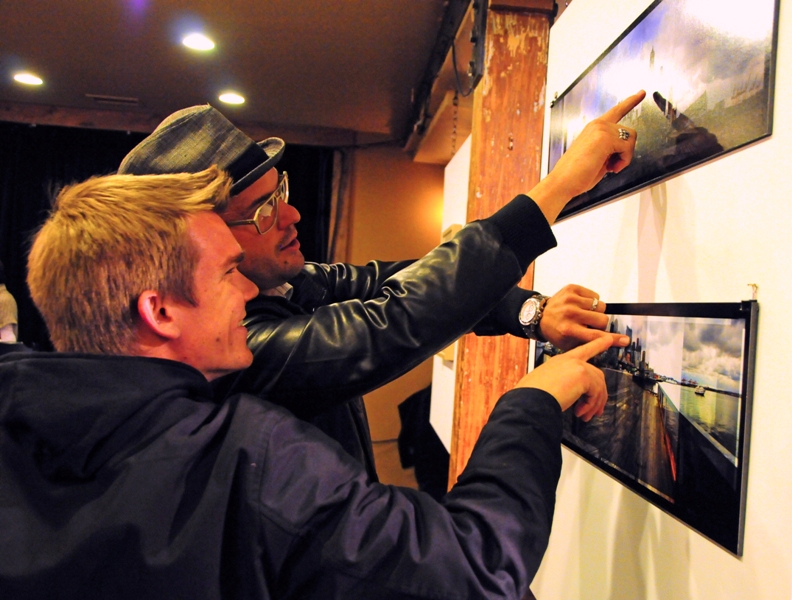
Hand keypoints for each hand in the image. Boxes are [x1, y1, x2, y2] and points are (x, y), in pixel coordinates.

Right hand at [516, 335, 612, 421]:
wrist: (530, 399)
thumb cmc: (532, 396)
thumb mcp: (547, 384)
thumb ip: (564, 384)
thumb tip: (573, 396)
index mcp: (560, 361)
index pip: (583, 350)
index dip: (597, 344)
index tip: (608, 340)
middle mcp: (569, 360)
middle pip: (596, 373)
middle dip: (600, 394)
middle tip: (595, 410)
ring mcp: (577, 366)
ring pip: (598, 384)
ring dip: (594, 403)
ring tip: (585, 415)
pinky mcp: (583, 375)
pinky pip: (596, 392)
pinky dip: (590, 406)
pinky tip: (579, 413)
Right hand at [529, 90, 646, 223]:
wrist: (563, 182)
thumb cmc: (576, 175)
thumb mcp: (597, 157)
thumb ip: (610, 148)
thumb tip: (623, 151)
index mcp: (594, 128)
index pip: (616, 111)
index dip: (631, 101)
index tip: (641, 93)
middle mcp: (598, 125)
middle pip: (630, 132)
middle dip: (626, 151)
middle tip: (612, 165)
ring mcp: (601, 129)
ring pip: (631, 139)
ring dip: (625, 156)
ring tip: (610, 167)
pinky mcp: (605, 137)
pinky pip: (627, 147)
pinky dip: (623, 161)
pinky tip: (611, 167)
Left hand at [539, 284, 629, 351]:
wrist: (540, 315)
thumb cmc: (557, 331)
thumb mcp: (571, 344)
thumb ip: (593, 343)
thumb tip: (622, 341)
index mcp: (568, 330)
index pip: (597, 335)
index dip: (613, 339)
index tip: (625, 340)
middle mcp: (570, 314)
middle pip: (603, 319)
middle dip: (600, 323)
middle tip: (590, 324)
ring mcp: (571, 300)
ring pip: (601, 306)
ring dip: (596, 311)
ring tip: (584, 314)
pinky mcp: (571, 289)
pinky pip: (595, 295)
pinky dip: (591, 301)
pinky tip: (581, 306)